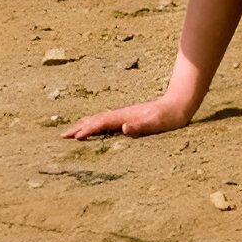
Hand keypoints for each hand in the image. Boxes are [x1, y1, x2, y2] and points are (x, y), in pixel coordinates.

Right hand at [62, 96, 193, 139]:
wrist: (178, 104)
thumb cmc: (169, 117)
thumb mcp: (158, 124)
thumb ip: (141, 126)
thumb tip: (123, 127)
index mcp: (125, 116)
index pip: (102, 123)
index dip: (88, 130)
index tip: (74, 138)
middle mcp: (121, 114)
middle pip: (95, 119)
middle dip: (79, 128)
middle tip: (62, 136)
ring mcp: (124, 115)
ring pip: (99, 120)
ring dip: (84, 125)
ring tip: (72, 133)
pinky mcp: (128, 118)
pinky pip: (105, 122)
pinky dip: (94, 125)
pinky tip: (93, 130)